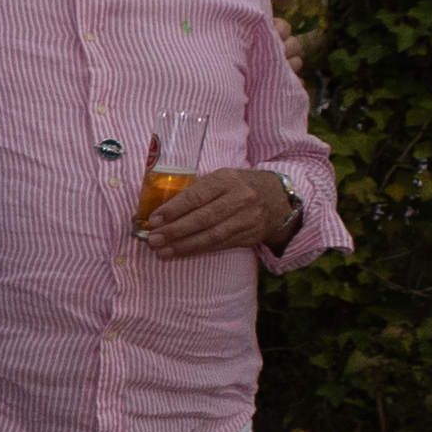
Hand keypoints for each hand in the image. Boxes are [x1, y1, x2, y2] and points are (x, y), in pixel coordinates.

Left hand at [141, 164, 298, 260]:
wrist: (278, 197)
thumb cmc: (237, 185)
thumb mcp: (221, 178)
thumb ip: (197, 190)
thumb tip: (160, 209)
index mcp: (227, 179)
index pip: (197, 196)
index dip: (174, 209)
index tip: (154, 219)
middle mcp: (240, 198)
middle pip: (204, 218)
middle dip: (175, 231)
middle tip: (153, 239)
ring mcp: (247, 219)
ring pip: (212, 236)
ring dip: (183, 246)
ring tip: (161, 251)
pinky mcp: (249, 235)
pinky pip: (219, 245)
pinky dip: (196, 250)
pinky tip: (178, 253)